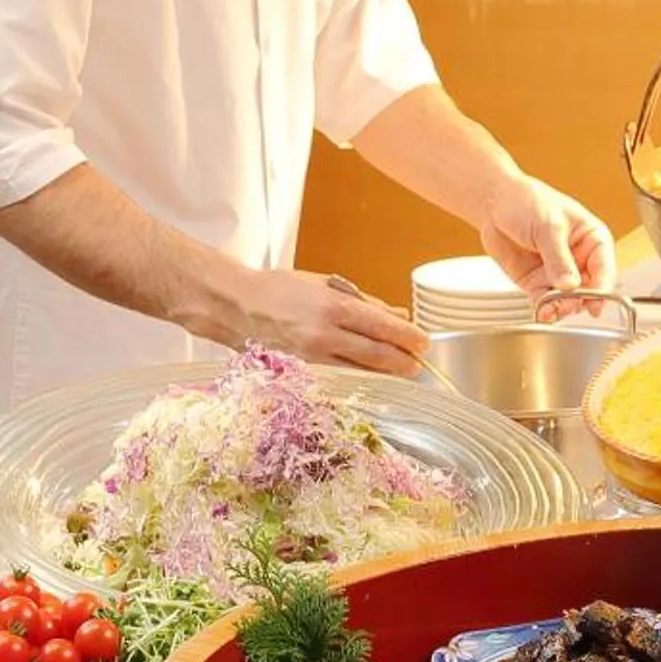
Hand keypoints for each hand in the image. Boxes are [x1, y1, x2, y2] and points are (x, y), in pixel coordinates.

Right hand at [231, 267, 426, 374]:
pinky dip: (360, 377)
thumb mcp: (325, 284)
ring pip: (360, 370)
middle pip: (376, 353)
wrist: (237, 307)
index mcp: (333, 306)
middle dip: (402, 360)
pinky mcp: (303, 370)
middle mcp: (325, 333)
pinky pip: (340, 376)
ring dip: (385, 372)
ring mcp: (313, 356)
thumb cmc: (280, 289)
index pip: (381, 325)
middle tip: (418, 362)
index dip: (407, 336)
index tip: (423, 341)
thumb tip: (397, 316)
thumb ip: (363, 302)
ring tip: (402, 371)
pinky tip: (372, 377)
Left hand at [479, 173, 616, 297]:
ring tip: (552, 309)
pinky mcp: (539, 283)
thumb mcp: (548, 225)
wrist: (496, 203)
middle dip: (579, 300)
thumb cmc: (528, 201)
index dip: (602, 288)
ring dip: (562, 308)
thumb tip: (570, 284)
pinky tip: (542, 313)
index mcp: (592, 239)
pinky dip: (545, 310)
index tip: (594, 302)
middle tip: (567, 304)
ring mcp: (559, 273)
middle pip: (589, 290)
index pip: (605, 269)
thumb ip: (558, 257)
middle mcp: (580, 260)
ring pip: (569, 300)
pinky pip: (547, 303)